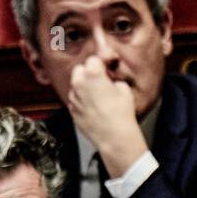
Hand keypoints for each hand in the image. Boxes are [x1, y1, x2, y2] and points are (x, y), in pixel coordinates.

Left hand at [67, 55, 147, 177]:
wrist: (114, 137)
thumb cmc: (121, 115)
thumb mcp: (124, 89)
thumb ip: (113, 79)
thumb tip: (110, 80)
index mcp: (92, 74)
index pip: (93, 59)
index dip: (101, 63)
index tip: (106, 68)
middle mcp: (79, 83)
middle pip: (80, 69)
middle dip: (89, 73)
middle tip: (101, 81)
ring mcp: (73, 97)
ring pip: (76, 85)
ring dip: (84, 86)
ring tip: (98, 97)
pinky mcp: (72, 110)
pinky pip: (75, 99)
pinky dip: (82, 100)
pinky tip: (94, 108)